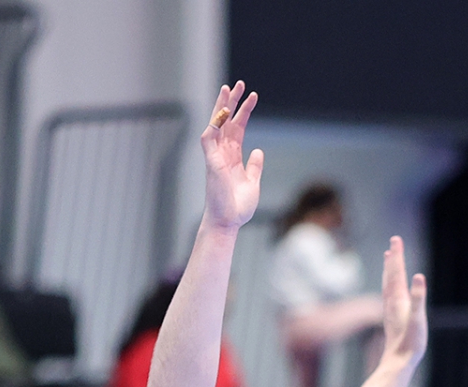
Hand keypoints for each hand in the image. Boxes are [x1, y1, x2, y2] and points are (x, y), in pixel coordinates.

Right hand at [200, 81, 262, 231]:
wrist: (229, 222)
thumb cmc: (238, 207)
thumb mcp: (253, 183)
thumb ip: (254, 166)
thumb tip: (259, 151)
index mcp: (233, 157)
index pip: (238, 128)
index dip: (245, 111)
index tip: (253, 95)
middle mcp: (223, 153)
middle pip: (227, 121)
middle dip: (232, 101)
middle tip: (239, 83)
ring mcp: (216, 157)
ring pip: (217, 125)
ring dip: (221, 107)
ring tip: (228, 88)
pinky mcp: (211, 163)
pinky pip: (209, 140)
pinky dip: (213, 126)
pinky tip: (221, 113)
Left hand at [377, 236, 427, 370]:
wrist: (398, 361)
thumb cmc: (410, 342)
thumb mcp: (418, 318)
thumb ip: (419, 297)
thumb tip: (419, 276)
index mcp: (398, 299)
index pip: (397, 272)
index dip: (397, 255)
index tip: (396, 240)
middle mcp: (392, 302)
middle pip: (391, 275)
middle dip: (394, 258)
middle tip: (394, 243)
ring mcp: (390, 309)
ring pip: (388, 284)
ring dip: (390, 270)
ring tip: (390, 259)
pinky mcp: (392, 317)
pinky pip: (389, 295)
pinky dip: (390, 285)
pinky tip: (391, 288)